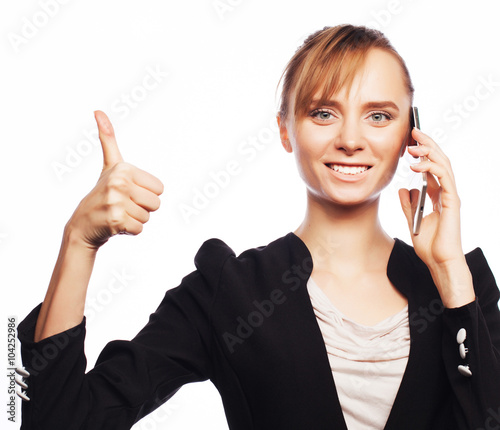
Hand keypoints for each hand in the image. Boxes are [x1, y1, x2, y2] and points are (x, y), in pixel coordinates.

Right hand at [66, 111, 163, 249]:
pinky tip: (115, 225)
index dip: (146, 194)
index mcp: (123, 168)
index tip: (128, 192)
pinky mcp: (116, 220)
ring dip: (135, 219)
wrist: (82, 224)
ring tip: (118, 214)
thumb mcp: (108, 165)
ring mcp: (116, 202)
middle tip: (123, 205)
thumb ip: (108, 139)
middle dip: (142, 208)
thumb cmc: (101, 193)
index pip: (159, 188)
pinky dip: (130, 231)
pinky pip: (140, 229)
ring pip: (147, 217)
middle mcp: (119, 182)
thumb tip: (98, 111)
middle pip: (156, 203)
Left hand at [398, 127, 473, 306]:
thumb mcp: (412, 220)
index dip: (422, 151)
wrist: (438, 261)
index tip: (409, 140)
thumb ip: (408, 204)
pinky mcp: (451, 201)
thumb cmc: (429, 244)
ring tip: (413, 144)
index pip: (431, 166)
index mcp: (436, 194)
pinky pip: (444, 178)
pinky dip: (431, 167)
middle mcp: (444, 192)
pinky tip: (417, 163)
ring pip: (443, 165)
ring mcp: (449, 196)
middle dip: (427, 144)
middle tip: (413, 131)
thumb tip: (403, 189)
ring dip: (428, 151)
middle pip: (439, 160)